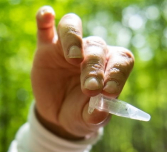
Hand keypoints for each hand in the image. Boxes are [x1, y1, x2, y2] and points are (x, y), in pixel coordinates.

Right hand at [31, 6, 133, 139]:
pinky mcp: (46, 48)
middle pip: (97, 48)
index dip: (117, 73)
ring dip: (74, 39)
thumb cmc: (80, 113)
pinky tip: (47, 15)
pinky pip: (46, 27)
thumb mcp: (88, 121)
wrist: (56, 115)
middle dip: (94, 68)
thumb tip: (98, 111)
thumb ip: (95, 116)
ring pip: (74, 29)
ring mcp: (68, 48)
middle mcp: (92, 52)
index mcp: (110, 67)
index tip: (110, 92)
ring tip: (73, 58)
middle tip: (89, 88)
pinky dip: (46, 18)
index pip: (120, 61)